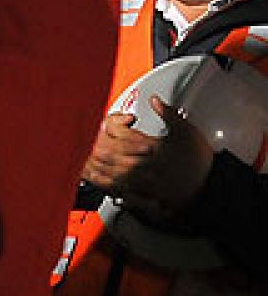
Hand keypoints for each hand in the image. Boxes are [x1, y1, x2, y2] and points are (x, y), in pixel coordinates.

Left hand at [81, 96, 214, 215]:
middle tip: (88, 137)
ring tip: (85, 157)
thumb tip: (154, 100)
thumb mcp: (186, 131)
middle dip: (95, 143)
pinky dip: (104, 184)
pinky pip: (116, 190)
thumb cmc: (199, 162)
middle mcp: (139, 164)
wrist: (209, 189)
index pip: (117, 132)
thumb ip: (168, 113)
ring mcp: (139, 181)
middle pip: (107, 151)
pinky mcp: (142, 195)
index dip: (112, 123)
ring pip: (108, 171)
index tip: (115, 122)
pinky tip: (98, 179)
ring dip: (94, 163)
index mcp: (147, 146)